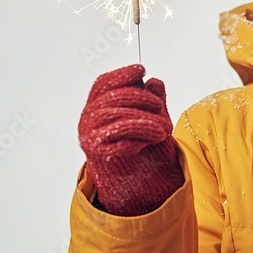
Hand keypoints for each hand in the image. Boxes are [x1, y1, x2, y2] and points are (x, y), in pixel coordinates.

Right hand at [78, 64, 184, 215]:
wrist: (134, 181)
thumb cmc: (141, 144)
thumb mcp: (151, 117)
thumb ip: (152, 99)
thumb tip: (155, 83)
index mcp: (97, 105)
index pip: (104, 83)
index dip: (121, 75)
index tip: (141, 70)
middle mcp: (88, 118)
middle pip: (113, 98)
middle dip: (141, 99)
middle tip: (160, 107)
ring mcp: (89, 135)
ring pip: (118, 119)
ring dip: (146, 122)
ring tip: (164, 129)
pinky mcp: (97, 154)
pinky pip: (119, 141)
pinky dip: (138, 140)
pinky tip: (149, 141)